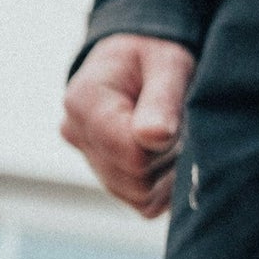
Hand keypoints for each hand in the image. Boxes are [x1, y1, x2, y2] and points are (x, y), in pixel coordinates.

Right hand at [61, 34, 196, 217]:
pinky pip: (144, 203)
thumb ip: (161, 99)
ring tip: (175, 134)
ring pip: (139, 194)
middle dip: (168, 156)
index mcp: (83, 100)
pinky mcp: (109, 179)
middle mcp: (76, 133)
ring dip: (168, 171)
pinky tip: (171, 154)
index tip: (177, 116)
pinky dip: (166, 185)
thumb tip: (155, 138)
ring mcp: (89, 160)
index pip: (130, 151)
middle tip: (182, 123)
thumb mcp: (167, 63)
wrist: (143, 61)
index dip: (166, 142)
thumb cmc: (157, 55)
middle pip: (134, 178)